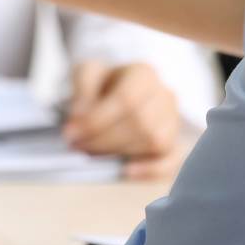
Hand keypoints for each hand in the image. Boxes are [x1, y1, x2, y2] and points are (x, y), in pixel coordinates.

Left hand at [63, 61, 180, 180]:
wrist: (117, 92)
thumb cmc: (103, 84)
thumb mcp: (87, 73)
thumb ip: (82, 87)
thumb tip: (80, 114)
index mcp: (144, 74)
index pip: (127, 99)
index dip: (98, 120)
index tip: (71, 133)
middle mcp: (164, 95)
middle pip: (141, 122)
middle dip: (104, 139)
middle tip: (78, 146)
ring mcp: (172, 121)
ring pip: (154, 141)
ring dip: (119, 152)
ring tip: (92, 152)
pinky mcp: (173, 144)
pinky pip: (171, 161)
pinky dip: (150, 169)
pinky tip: (126, 171)